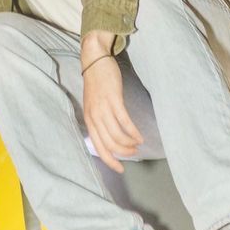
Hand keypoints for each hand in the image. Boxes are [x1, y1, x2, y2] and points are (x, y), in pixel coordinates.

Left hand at [82, 56, 142, 172]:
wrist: (95, 60)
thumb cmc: (96, 83)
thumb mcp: (92, 105)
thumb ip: (98, 120)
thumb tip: (108, 137)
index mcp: (89, 119)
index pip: (98, 146)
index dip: (110, 160)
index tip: (120, 169)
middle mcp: (94, 116)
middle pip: (109, 144)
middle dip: (123, 153)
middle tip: (134, 153)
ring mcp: (103, 108)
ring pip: (118, 135)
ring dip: (130, 143)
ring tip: (138, 144)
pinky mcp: (114, 100)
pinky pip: (125, 122)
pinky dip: (133, 132)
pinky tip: (140, 136)